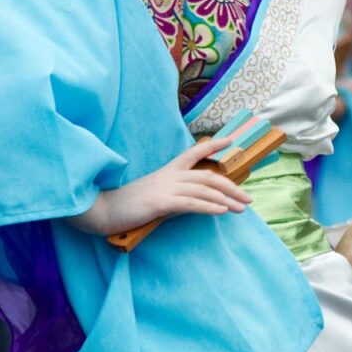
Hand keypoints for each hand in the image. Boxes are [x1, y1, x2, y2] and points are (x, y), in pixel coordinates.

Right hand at [69, 137, 251, 235]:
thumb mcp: (156, 196)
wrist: (103, 210)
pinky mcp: (160, 203)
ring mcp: (165, 188)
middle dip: (232, 186)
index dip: (214, 145)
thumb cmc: (129, 205)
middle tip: (248, 198)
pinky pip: (190, 204)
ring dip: (226, 200)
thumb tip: (195, 202)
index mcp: (168, 171)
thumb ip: (175, 196)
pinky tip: (222, 211)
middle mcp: (170, 176)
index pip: (194, 152)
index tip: (232, 140)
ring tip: (241, 208)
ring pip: (203, 190)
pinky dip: (209, 207)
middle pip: (208, 176)